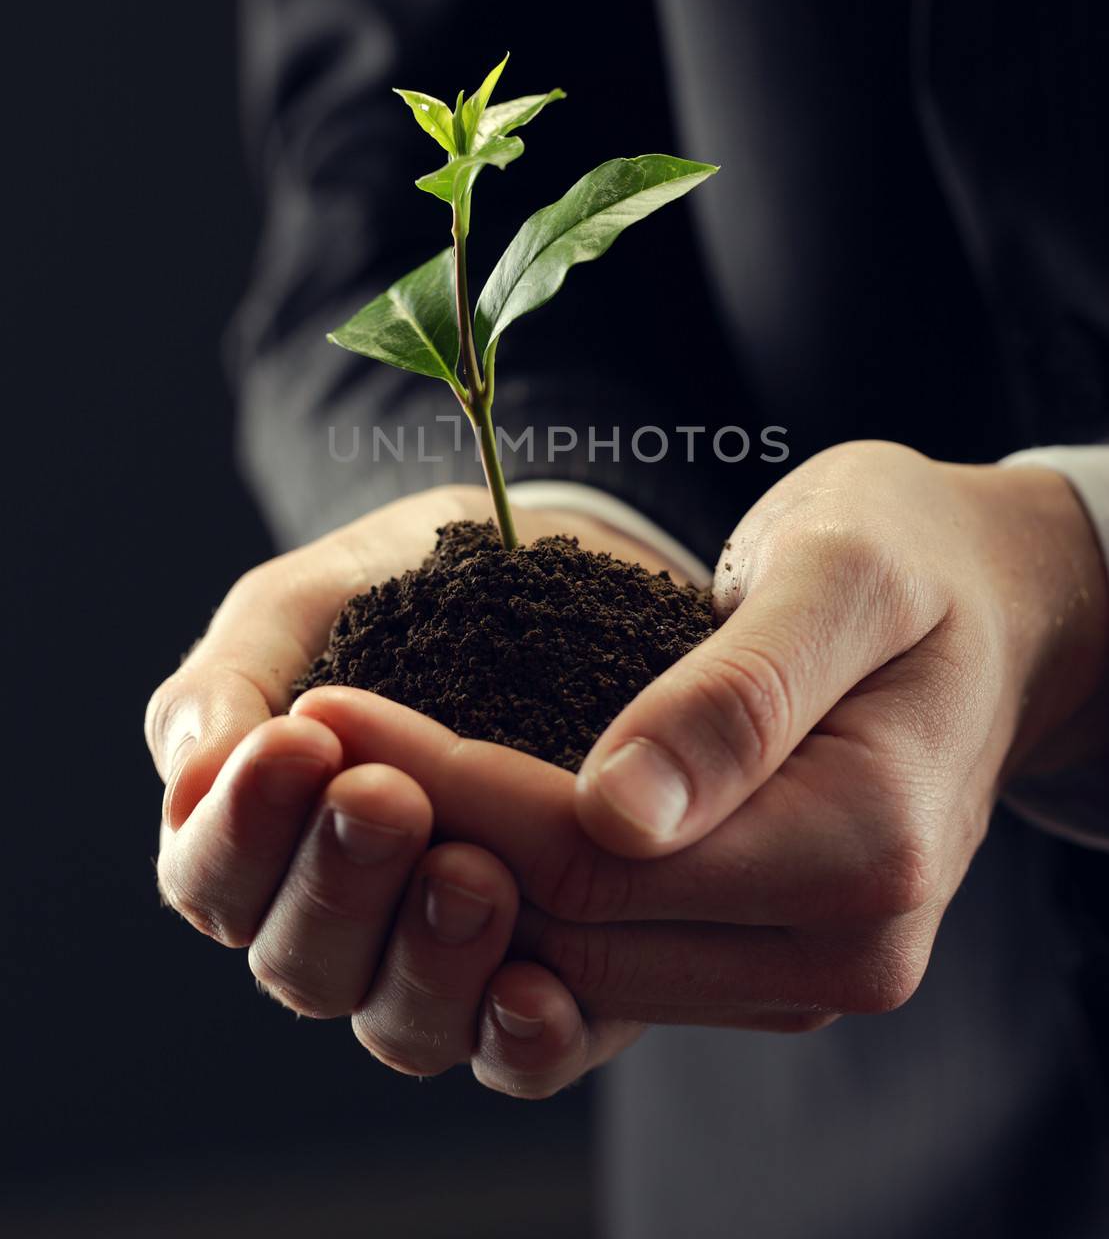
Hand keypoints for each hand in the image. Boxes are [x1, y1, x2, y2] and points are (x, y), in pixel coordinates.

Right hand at [144, 485, 659, 1095]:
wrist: (559, 568)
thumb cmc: (404, 586)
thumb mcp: (311, 604)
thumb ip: (235, 683)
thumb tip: (193, 782)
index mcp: (262, 840)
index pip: (212, 879)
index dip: (241, 830)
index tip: (300, 743)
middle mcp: (346, 921)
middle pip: (302, 965)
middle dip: (337, 885)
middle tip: (386, 798)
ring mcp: (448, 959)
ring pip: (404, 1024)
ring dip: (427, 960)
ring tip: (473, 875)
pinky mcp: (564, 980)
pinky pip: (523, 1054)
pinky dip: (522, 1040)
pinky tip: (538, 995)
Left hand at [290, 441, 1107, 1088]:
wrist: (990, 612)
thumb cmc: (915, 564)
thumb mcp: (842, 577)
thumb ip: (741, 693)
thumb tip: (620, 812)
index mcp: (863, 848)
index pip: (601, 856)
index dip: (453, 784)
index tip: (331, 707)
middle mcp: (841, 948)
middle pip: (577, 930)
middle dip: (430, 838)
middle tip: (304, 745)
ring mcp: (806, 968)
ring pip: (582, 964)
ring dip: (458, 878)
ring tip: (344, 780)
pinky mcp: (771, 959)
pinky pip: (618, 958)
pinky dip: (522, 896)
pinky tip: (446, 821)